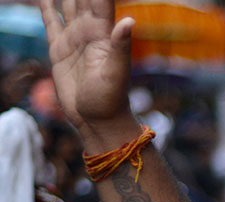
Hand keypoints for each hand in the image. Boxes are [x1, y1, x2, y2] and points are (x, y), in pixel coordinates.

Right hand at [40, 0, 135, 129]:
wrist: (97, 119)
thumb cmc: (111, 99)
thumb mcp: (117, 72)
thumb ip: (122, 46)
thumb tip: (129, 21)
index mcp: (103, 32)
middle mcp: (89, 30)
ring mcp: (73, 37)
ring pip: (66, 3)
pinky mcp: (58, 49)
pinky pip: (51, 21)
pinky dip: (46, 6)